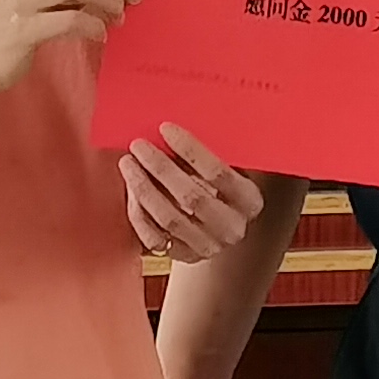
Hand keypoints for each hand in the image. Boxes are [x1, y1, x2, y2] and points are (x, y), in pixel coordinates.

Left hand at [120, 122, 266, 266]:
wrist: (219, 226)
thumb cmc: (221, 185)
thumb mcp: (231, 167)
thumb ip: (216, 150)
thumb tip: (178, 121)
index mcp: (250, 201)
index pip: (219, 173)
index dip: (190, 149)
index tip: (165, 128)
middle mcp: (233, 228)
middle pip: (192, 197)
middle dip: (161, 167)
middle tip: (139, 145)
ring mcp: (208, 246)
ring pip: (168, 218)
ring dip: (144, 187)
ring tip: (128, 163)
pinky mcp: (183, 257)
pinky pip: (154, 237)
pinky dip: (139, 212)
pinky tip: (131, 189)